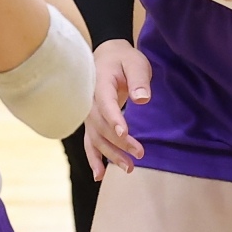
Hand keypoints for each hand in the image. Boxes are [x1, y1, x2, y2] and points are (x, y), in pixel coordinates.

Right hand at [81, 40, 149, 179]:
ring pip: (95, 137)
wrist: (106, 56)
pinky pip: (89, 141)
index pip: (105, 103)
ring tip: (129, 168)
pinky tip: (99, 176)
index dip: (114, 119)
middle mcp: (89, 101)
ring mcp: (88, 113)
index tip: (125, 133)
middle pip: (101, 125)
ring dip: (110, 155)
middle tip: (140, 154)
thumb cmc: (123, 59)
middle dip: (119, 142)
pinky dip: (93, 158)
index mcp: (99, 83)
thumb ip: (139, 79)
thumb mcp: (135, 62)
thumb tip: (143, 99)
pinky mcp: (91, 121)